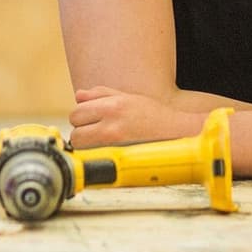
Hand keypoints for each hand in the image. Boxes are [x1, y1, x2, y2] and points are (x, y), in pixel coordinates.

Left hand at [67, 87, 198, 148]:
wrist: (175, 131)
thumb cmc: (153, 114)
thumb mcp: (127, 96)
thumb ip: (100, 94)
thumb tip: (78, 96)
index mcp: (112, 106)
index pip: (76, 113)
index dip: (80, 117)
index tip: (88, 120)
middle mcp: (111, 124)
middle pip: (75, 133)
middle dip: (81, 132)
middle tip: (94, 131)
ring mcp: (115, 143)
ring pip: (82, 148)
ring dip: (86, 145)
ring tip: (100, 141)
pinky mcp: (120, 158)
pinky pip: (94, 158)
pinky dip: (96, 155)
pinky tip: (108, 151)